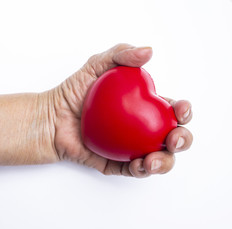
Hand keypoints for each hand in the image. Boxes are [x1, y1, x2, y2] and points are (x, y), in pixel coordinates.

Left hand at [49, 44, 192, 177]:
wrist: (51, 117)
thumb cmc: (73, 92)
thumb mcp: (96, 64)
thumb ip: (121, 54)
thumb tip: (149, 52)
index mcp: (142, 107)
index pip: (170, 110)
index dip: (183, 111)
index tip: (181, 109)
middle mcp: (139, 129)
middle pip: (170, 137)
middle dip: (182, 139)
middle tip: (175, 138)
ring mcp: (128, 147)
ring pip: (156, 159)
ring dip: (164, 162)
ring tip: (154, 159)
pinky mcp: (114, 163)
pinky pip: (131, 170)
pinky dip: (140, 171)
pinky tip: (140, 165)